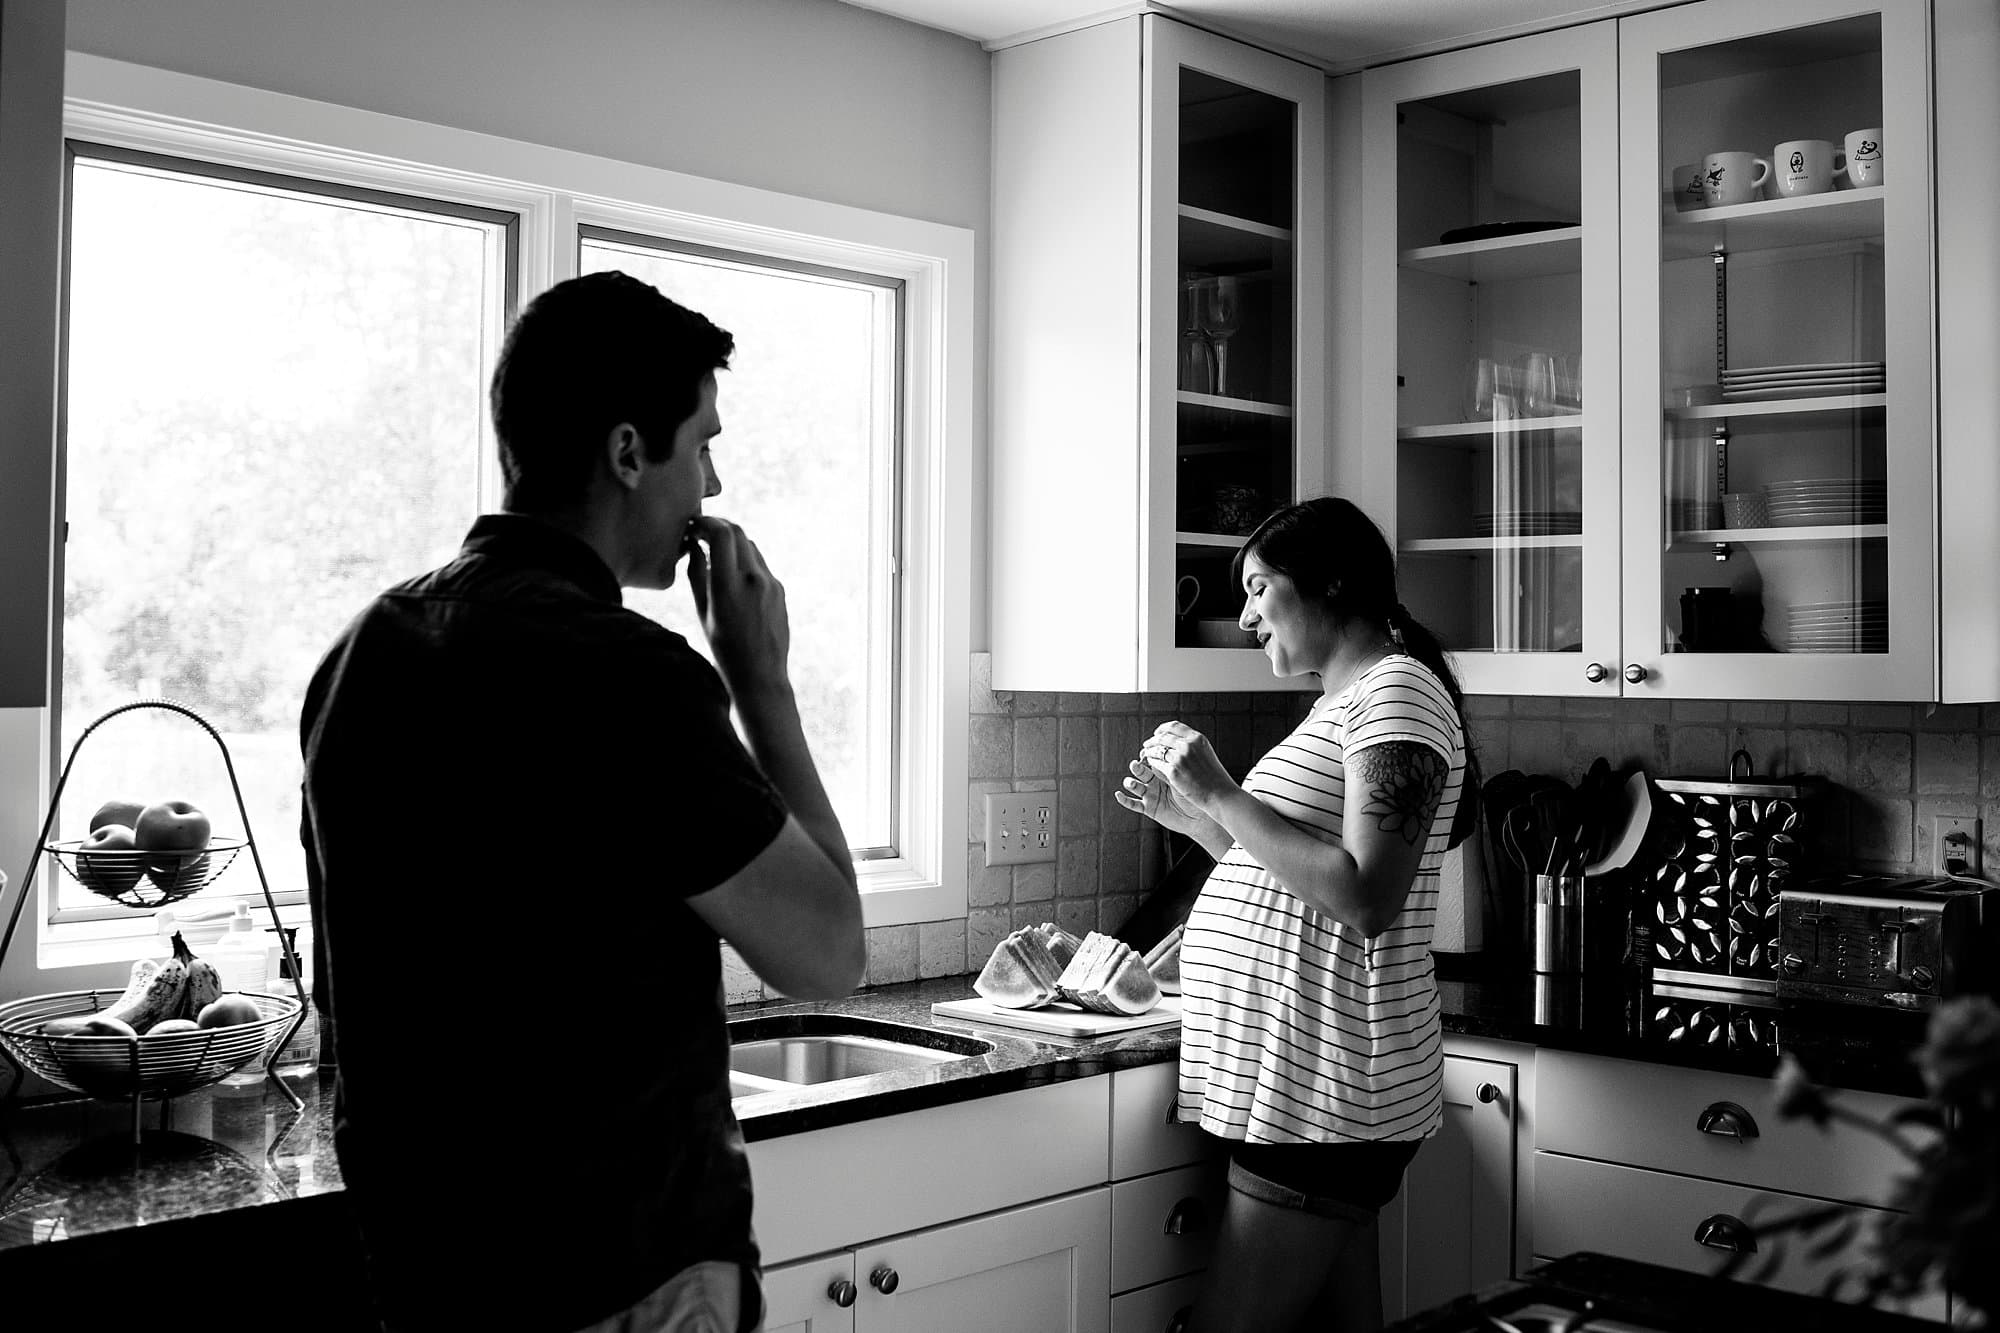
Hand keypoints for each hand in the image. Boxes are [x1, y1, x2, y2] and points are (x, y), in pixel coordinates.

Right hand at [686, 517, 790, 697]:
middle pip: (737, 532)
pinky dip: (743, 559)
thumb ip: (697, 575)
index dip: (705, 522)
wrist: (761, 674)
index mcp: (729, 586)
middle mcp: (753, 579)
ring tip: (713, 552)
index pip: (722, 534)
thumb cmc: (724, 649)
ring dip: (731, 542)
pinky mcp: (780, 589)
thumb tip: (694, 546)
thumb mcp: (702, 613)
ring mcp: (771, 583)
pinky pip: (759, 563)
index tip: (692, 525)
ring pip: (749, 545)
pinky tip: (731, 573)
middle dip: (717, 526)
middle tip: (700, 531)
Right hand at [1113, 758, 1210, 838]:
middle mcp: (1155, 782)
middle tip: (1136, 764)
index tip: (1144, 752)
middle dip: (1137, 768)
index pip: (1151, 761)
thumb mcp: (1181, 779)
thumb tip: (1157, 756)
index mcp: (1163, 772)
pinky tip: (1119, 795)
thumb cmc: (1195, 795)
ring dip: (1131, 783)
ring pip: (1135, 786)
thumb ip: (1168, 770)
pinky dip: (1124, 800)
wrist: (1200, 816)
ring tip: (1131, 782)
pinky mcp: (1148, 808)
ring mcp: (1151, 795)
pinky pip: (1133, 804)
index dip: (1146, 757)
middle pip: (1141, 772)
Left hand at [1136, 721, 1233, 816]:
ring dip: (1150, 751)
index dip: (1162, 728)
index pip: (1174, 726)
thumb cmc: (1216, 779)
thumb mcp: (1207, 754)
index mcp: (1198, 739)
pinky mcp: (1174, 772)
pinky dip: (1152, 762)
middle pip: (1163, 737)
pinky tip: (1151, 764)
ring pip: (1157, 750)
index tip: (1157, 733)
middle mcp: (1189, 745)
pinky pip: (1156, 763)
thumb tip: (1179, 742)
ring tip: (1146, 754)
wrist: (1221, 795)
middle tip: (1147, 744)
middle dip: (1153, 740)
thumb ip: (1194, 746)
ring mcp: (1180, 758)